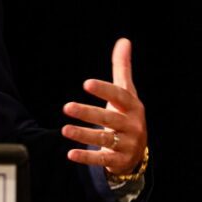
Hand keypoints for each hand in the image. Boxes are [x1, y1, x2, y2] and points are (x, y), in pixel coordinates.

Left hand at [61, 38, 147, 174]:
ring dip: (84, 135)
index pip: (119, 96)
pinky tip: (70, 154)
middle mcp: (132, 125)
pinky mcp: (119, 161)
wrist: (137, 152)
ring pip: (105, 140)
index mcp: (133, 107)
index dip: (104, 89)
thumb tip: (124, 40)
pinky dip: (86, 157)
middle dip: (88, 113)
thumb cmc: (127, 115)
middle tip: (66, 107)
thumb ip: (122, 68)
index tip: (86, 83)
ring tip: (64, 129)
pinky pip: (102, 160)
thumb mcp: (126, 92)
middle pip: (109, 118)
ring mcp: (127, 145)